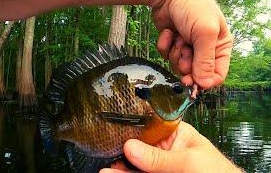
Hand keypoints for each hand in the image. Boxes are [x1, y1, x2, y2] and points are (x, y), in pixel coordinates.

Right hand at [100, 121, 241, 172]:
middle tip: (106, 148)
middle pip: (138, 145)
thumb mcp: (188, 161)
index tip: (115, 130)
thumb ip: (159, 157)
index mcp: (175, 134)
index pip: (149, 125)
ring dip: (119, 163)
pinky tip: (113, 172)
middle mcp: (164, 149)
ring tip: (105, 164)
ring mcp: (158, 166)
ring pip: (135, 163)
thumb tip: (132, 148)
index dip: (132, 127)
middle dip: (121, 146)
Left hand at [151, 0, 232, 88]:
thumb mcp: (205, 33)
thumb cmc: (193, 8)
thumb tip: (204, 84)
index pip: (217, 75)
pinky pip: (166, 56)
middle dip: (186, 63)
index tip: (192, 81)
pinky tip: (169, 33)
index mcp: (219, 47)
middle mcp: (204, 50)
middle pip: (195, 73)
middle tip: (184, 49)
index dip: (204, 81)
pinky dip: (165, 45)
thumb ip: (205, 60)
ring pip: (178, 66)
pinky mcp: (172, 45)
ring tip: (178, 37)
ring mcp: (187, 48)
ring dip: (175, 53)